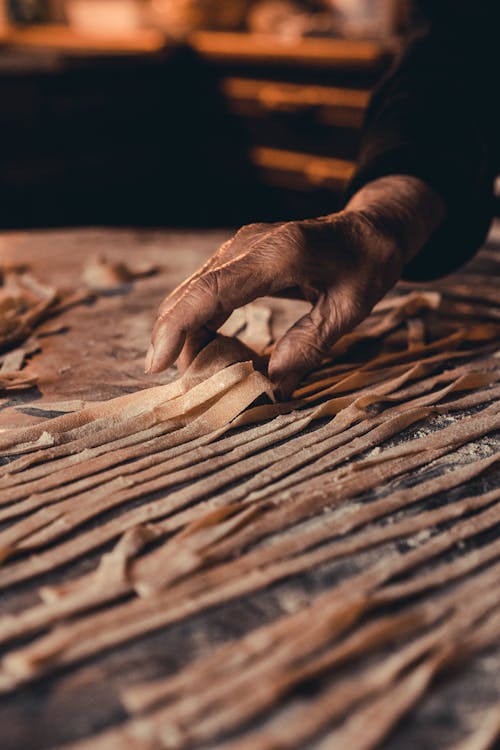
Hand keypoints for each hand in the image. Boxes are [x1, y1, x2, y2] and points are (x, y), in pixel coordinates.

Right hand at [145, 176, 444, 395]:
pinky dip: (200, 320)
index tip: (157, 363)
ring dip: (186, 332)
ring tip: (195, 373)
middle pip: (194, 291)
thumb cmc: (366, 266)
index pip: (213, 291)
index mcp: (280, 254)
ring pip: (195, 291)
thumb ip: (309, 345)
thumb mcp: (349, 309)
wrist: (369, 228)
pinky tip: (205, 348)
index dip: (179, 327)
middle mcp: (251, 244)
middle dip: (174, 337)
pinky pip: (208, 288)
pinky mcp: (240, 254)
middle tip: (174, 381)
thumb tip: (272, 387)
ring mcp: (241, 246)